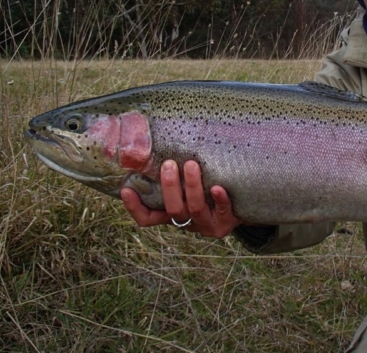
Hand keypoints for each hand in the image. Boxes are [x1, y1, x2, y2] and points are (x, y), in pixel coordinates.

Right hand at [121, 160, 240, 237]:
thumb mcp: (187, 186)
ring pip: (195, 209)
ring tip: (192, 165)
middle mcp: (187, 222)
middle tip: (169, 164)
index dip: (135, 207)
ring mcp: (206, 225)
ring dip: (192, 187)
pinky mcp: (225, 223)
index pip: (147, 218)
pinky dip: (219, 199)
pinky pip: (222, 211)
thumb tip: (157, 142)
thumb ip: (174, 174)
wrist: (239, 206)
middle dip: (170, 187)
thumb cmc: (207, 189)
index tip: (126, 190)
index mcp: (172, 215)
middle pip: (173, 210)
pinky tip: (217, 187)